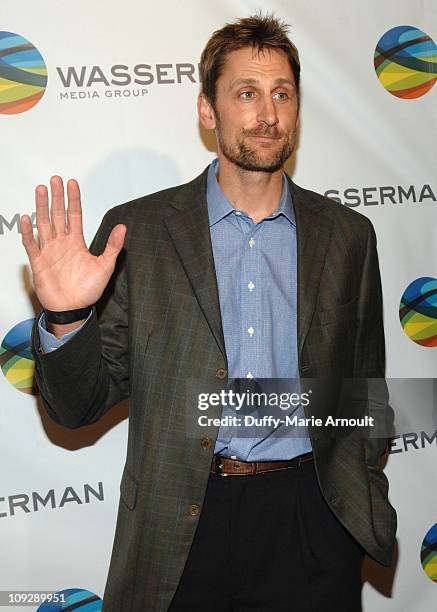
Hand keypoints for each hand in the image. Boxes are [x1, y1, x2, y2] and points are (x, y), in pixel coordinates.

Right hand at [21, 176, 125, 311]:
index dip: (73, 200)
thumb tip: (123, 228)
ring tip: (41, 190)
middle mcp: (62, 243)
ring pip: (44, 224)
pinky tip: (26, 218)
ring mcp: (49, 251)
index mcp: (77, 243)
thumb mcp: (105, 266)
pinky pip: (31, 244)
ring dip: (42, 207)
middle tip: (55, 180)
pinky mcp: (38, 262)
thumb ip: (112, 246)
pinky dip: (28, 232)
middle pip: (58, 215)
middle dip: (57, 197)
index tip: (72, 184)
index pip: (75, 215)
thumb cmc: (88, 290)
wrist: (73, 309)